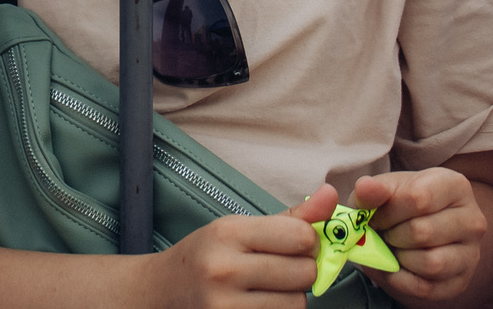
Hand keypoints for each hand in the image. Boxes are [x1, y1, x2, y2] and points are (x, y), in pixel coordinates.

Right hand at [150, 184, 332, 307]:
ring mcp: (226, 306)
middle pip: (304, 272)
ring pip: (297, 303)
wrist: (161, 291)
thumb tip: (331, 194)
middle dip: (299, 271)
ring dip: (290, 297)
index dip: (306, 241)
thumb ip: (290, 217)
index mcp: (228, 233)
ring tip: (264, 290)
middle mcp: (225, 270)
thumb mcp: (238, 228)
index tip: (293, 244)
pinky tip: (257, 304)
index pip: (300, 236)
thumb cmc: (206, 256)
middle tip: (277, 269)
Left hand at [356, 168, 488, 301]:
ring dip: (400, 258)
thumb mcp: (384, 190)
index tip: (375, 216)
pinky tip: (395, 267)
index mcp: (454, 185)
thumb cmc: (400, 205)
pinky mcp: (461, 281)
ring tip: (392, 248)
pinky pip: (427, 288)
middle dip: (392, 235)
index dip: (388, 211)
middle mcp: (472, 219)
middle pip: (423, 232)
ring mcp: (471, 253)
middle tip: (383, 233)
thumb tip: (365, 188)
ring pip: (431, 263)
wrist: (415, 232)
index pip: (418, 198)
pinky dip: (401, 280)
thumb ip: (373, 189)